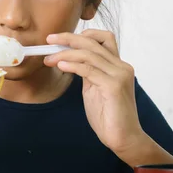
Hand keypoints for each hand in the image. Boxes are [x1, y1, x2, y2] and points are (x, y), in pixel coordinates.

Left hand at [44, 29, 144, 154]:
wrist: (123, 138)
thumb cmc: (108, 116)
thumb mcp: (95, 88)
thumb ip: (88, 72)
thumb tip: (69, 59)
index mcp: (118, 65)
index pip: (104, 38)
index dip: (82, 34)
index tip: (60, 38)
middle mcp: (121, 66)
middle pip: (93, 42)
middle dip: (68, 38)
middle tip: (49, 39)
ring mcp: (119, 75)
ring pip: (88, 54)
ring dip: (65, 54)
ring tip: (49, 59)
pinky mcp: (114, 86)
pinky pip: (88, 70)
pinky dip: (72, 65)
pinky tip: (61, 66)